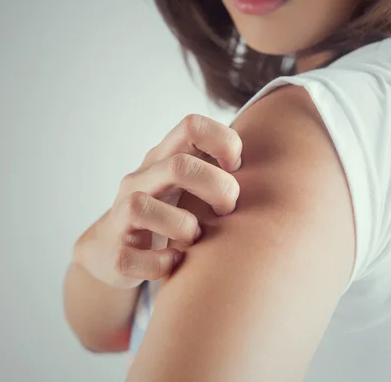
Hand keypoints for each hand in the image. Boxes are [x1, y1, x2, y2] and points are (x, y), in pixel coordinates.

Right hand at [73, 114, 241, 288]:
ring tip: (196, 238)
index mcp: (164, 158)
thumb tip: (276, 168)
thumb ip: (221, 168)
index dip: (224, 142)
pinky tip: (176, 262)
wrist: (114, 249)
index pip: (192, 126)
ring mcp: (121, 216)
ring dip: (183, 227)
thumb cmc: (169, 213)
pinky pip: (131, 258)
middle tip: (228, 208)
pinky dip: (160, 264)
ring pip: (143, 207)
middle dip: (216, 188)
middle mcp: (140, 180)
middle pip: (179, 166)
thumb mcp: (190, 184)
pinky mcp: (115, 254)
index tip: (236, 168)